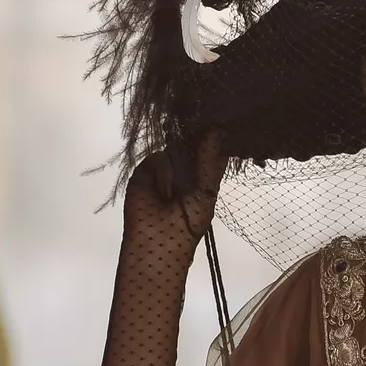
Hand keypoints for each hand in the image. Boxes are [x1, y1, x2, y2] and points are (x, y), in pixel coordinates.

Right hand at [126, 131, 227, 247]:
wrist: (158, 241)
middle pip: (191, 143)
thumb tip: (216, 131)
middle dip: (195, 143)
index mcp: (203, 177)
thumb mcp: (207, 190)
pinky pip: (158, 157)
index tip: (220, 124)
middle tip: (199, 143)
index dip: (215, 138)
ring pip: (174, 148)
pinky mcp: (145, 171)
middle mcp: (184, 170)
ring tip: (177, 192)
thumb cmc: (190, 222)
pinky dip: (163, 172)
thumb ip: (209, 160)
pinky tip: (164, 192)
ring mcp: (165, 170)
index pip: (210, 150)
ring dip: (179, 166)